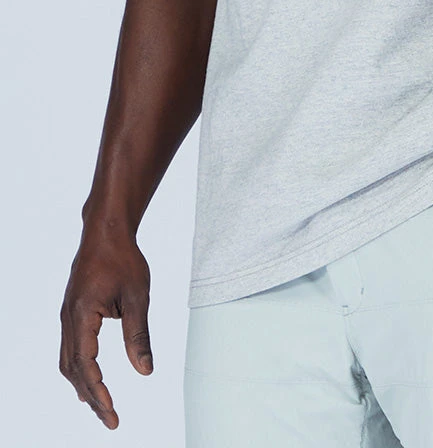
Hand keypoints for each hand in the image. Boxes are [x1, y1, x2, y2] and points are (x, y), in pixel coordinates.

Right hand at [59, 227, 152, 429]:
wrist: (106, 232)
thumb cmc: (124, 260)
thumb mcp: (138, 297)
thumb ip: (139, 335)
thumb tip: (145, 371)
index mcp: (82, 314)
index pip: (86, 364)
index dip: (98, 391)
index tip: (112, 412)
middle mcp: (68, 319)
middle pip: (74, 369)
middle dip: (91, 396)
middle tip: (111, 419)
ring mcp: (67, 316)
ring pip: (69, 361)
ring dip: (84, 385)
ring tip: (102, 406)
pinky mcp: (72, 313)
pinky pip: (70, 349)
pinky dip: (80, 369)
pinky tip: (92, 380)